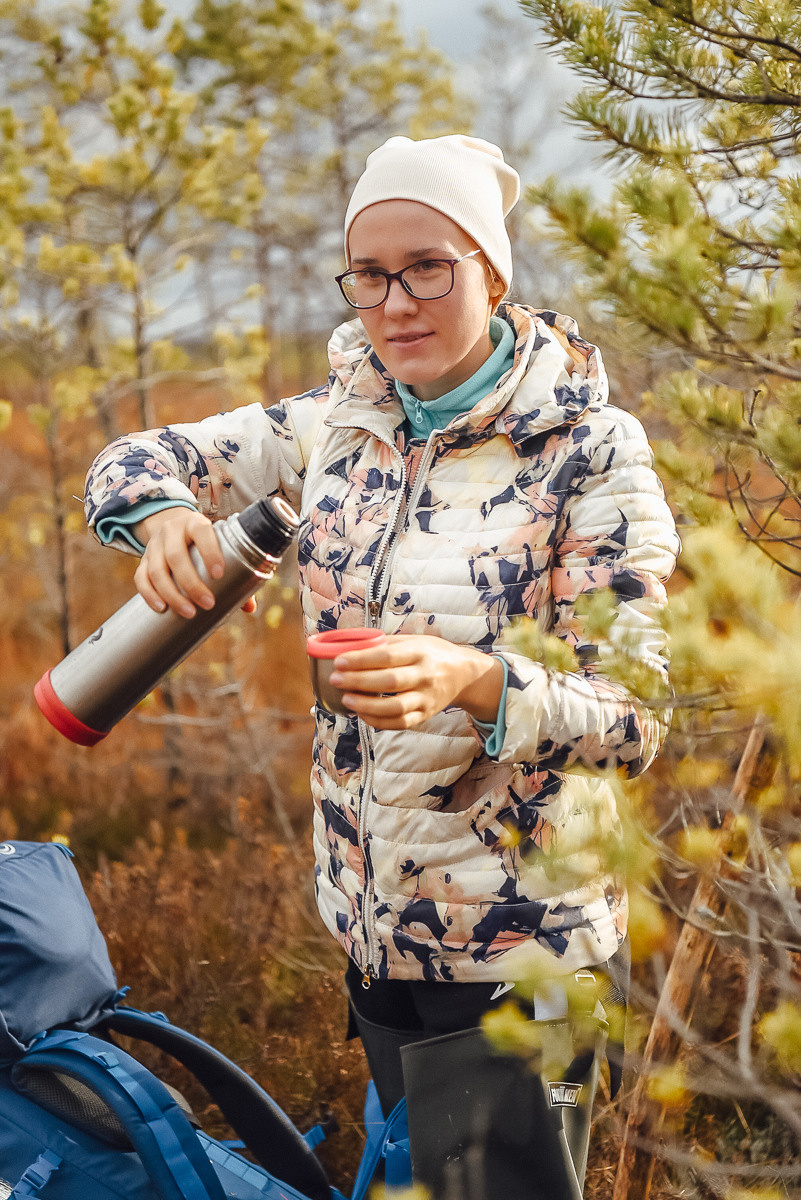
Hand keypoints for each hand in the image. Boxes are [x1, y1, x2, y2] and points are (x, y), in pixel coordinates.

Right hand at [133, 508, 225, 617]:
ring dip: (171, 593)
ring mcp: (154, 545)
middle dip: (191, 583)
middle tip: (207, 604)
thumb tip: (249, 607)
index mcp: (196, 523)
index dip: (210, 552)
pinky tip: (161, 608)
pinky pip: (141, 578)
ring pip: (156, 569)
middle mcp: (172, 531)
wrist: (173, 526)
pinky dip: (149, 594)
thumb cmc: (204, 542)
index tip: (219, 574)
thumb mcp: (219, 546)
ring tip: (188, 612)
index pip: (202, 533)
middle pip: (176, 556)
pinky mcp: (143, 559)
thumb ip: (236, 572)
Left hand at [328, 635, 503, 729]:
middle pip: (389, 681)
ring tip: (346, 699)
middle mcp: (425, 676)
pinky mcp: (425, 715)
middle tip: (336, 679)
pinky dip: (378, 721)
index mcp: (420, 652)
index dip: (361, 660)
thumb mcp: (414, 641)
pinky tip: (362, 713)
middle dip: (358, 681)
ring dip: (366, 705)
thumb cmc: (431, 653)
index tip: (339, 661)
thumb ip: (386, 644)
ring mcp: (426, 698)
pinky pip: (400, 723)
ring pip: (395, 708)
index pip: (387, 656)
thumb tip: (350, 646)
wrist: (463, 674)